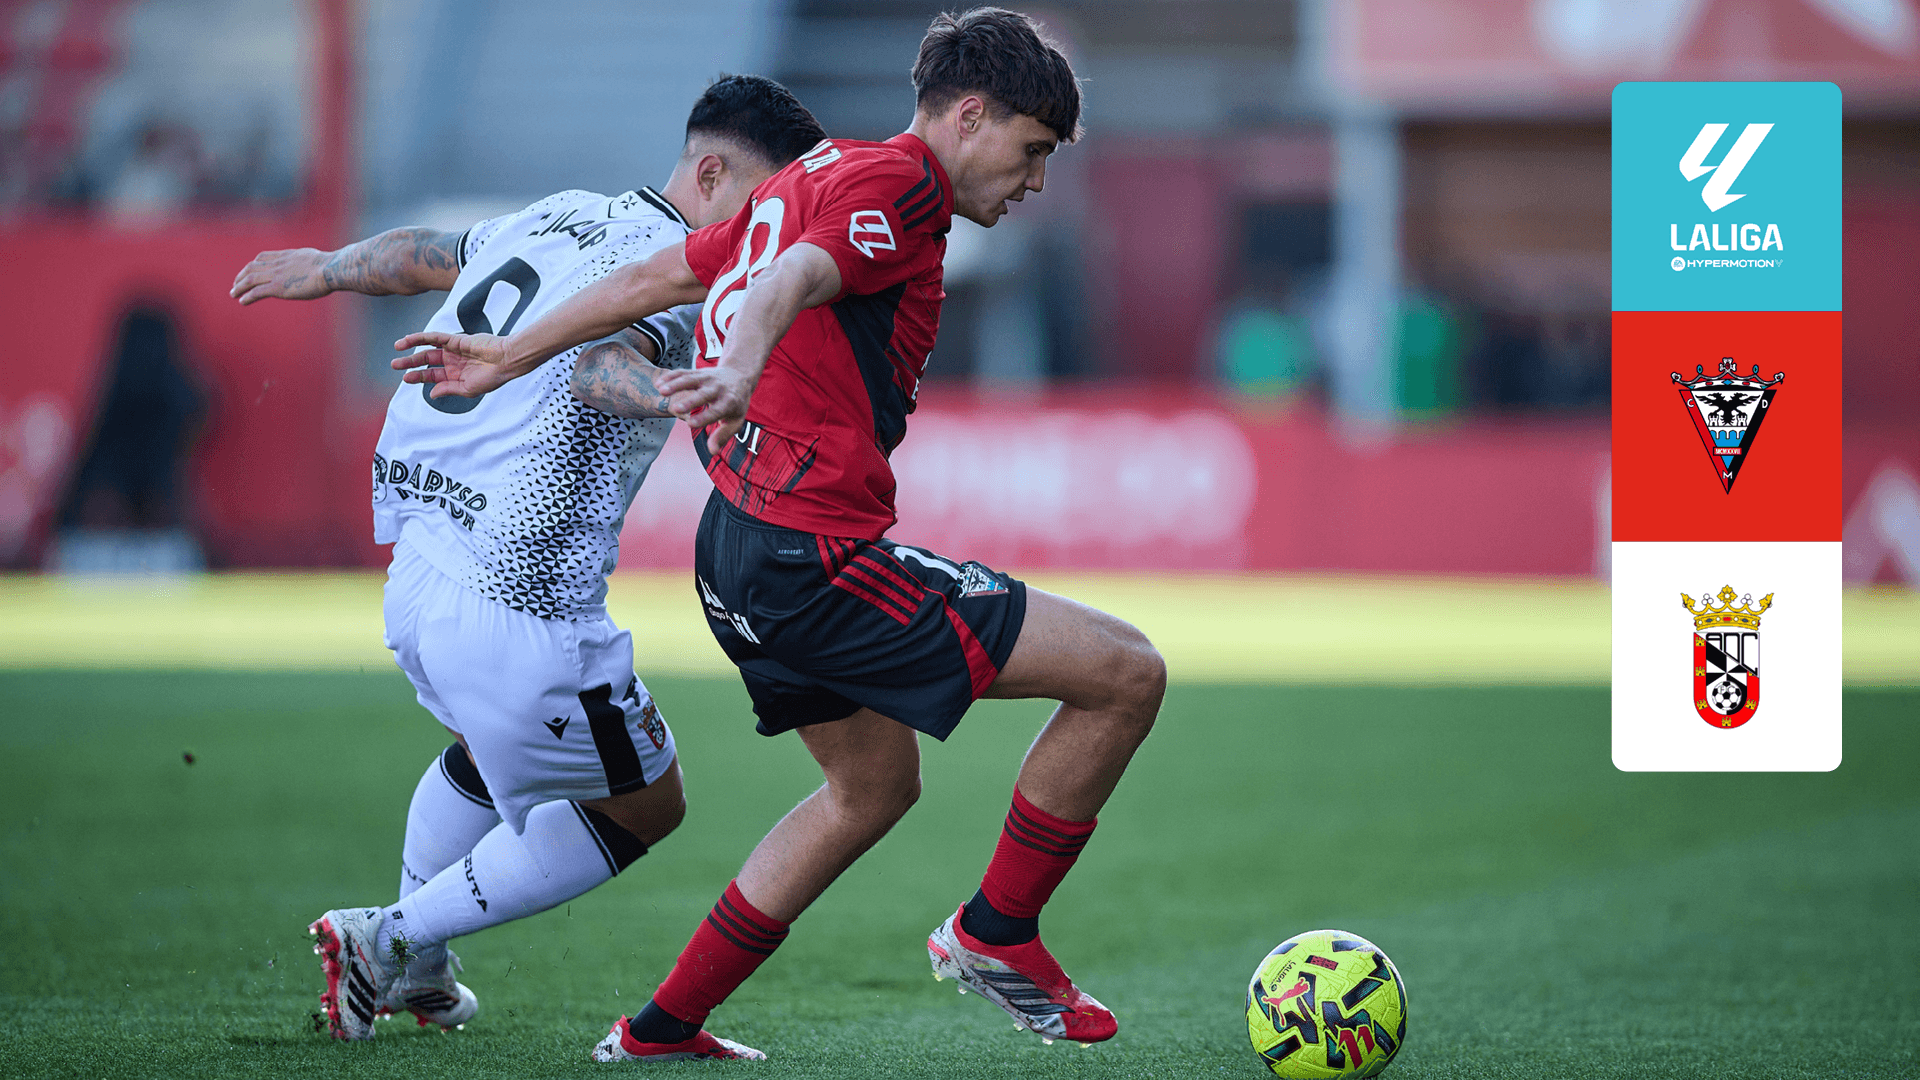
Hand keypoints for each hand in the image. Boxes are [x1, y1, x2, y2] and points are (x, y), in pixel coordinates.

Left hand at [231, 248, 331, 303]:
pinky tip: (242, 301)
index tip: (248, 270)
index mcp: (287, 255)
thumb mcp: (317, 258)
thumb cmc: (331, 266)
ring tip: (233, 293)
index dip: (253, 264)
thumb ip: (311, 262)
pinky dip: (247, 296)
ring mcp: (277, 275)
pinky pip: (256, 292)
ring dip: (239, 286)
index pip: (263, 257)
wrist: (330, 269)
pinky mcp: (278, 288)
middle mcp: (278, 263)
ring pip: (250, 279)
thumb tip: (320, 265)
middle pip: (252, 267)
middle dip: (241, 275)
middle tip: (235, 284)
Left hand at [392, 331, 515, 397]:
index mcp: (456, 375)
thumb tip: (432, 393)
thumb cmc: (493, 377)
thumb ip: (448, 389)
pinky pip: (434, 337)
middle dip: (410, 363)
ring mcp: (454, 350)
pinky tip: (408, 340)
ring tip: (397, 350)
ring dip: (412, 349)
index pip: (433, 375)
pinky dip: (421, 337)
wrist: (506, 361)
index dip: (418, 377)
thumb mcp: (468, 389)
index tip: (406, 378)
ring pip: (427, 348)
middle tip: (395, 365)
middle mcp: (453, 362)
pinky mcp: (455, 339)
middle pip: (426, 361)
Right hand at [655, 365, 756, 453]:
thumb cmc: (735, 404)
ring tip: (661, 391)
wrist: (739, 376)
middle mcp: (718, 389)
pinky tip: (658, 384)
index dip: (704, 418)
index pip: (717, 411)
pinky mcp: (698, 372)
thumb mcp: (735, 421)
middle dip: (690, 401)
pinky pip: (683, 372)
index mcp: (729, 402)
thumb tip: (712, 451)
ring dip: (675, 384)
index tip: (690, 424)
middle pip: (703, 394)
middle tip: (675, 409)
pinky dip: (671, 377)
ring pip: (690, 379)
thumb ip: (722, 435)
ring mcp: (707, 378)